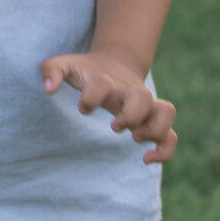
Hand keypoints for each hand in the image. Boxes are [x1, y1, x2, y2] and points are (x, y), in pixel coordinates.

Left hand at [41, 52, 177, 164]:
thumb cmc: (87, 69)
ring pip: (166, 111)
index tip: (82, 108)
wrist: (116, 61)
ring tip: (135, 138)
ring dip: (154, 129)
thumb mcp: (65, 64)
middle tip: (114, 126)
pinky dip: (165, 150)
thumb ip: (51, 70)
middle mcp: (129, 91)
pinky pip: (171, 135)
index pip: (103, 83)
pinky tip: (147, 159)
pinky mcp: (151, 119)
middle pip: (142, 97)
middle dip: (129, 115)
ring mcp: (144, 105)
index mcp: (107, 79)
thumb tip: (48, 90)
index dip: (91, 96)